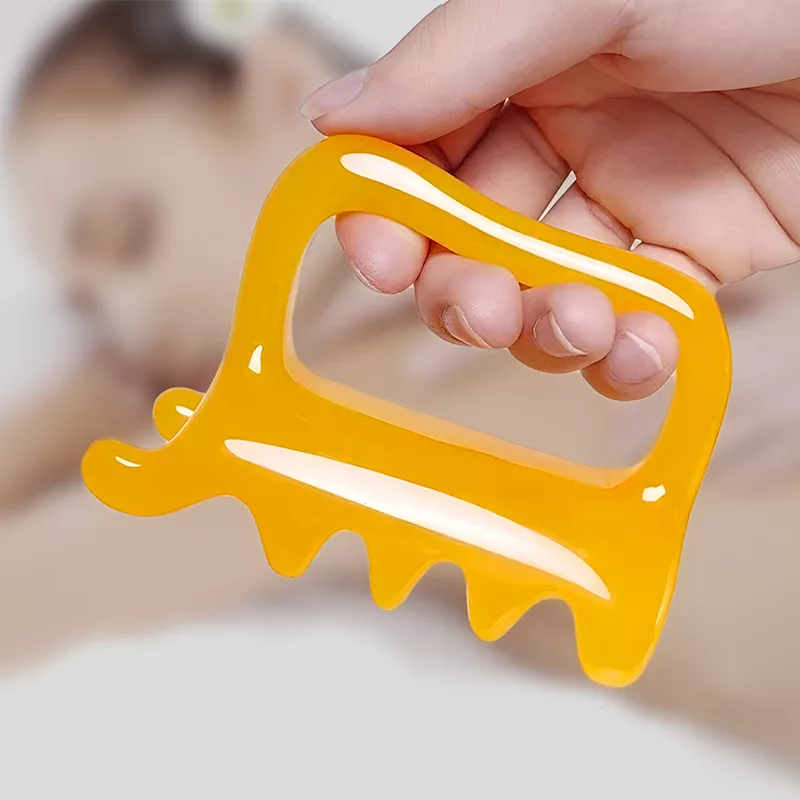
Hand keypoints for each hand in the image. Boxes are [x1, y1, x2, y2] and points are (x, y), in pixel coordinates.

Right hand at [301, 0, 799, 399]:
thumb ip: (463, 55)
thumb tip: (335, 120)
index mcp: (521, 66)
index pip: (419, 154)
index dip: (388, 215)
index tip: (382, 259)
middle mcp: (564, 137)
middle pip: (471, 243)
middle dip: (466, 292)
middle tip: (482, 311)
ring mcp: (626, 203)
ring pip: (544, 293)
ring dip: (546, 331)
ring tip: (578, 326)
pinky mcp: (691, 257)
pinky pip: (633, 322)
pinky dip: (626, 355)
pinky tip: (638, 351)